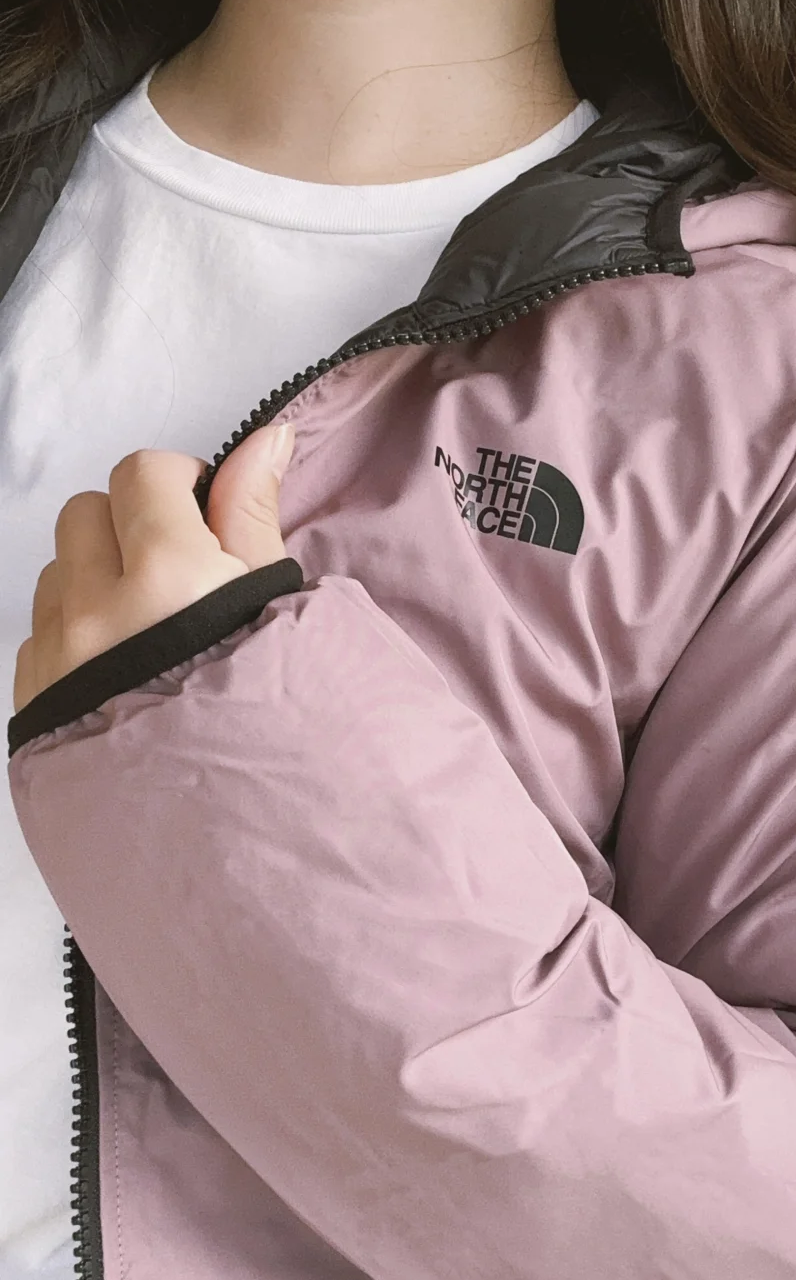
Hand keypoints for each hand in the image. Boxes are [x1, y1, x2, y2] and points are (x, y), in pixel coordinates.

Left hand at [13, 422, 295, 714]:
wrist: (238, 841)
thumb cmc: (275, 722)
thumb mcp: (278, 613)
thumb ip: (254, 516)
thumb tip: (267, 438)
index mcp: (170, 577)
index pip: (142, 473)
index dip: (176, 484)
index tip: (201, 515)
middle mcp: (98, 610)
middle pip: (85, 513)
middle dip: (129, 526)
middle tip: (179, 576)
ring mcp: (58, 658)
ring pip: (55, 573)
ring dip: (95, 581)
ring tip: (151, 634)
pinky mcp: (34, 701)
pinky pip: (37, 635)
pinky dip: (73, 636)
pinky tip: (123, 673)